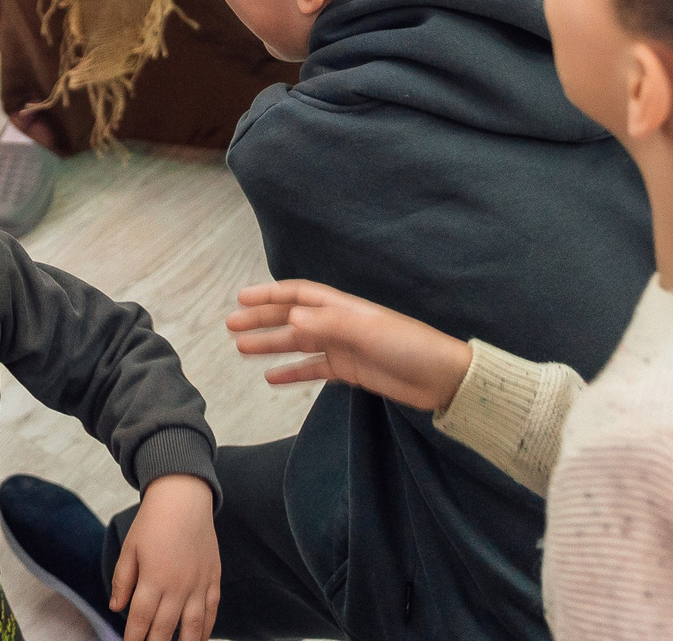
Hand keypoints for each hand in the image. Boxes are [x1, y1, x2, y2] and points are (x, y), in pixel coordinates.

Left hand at [109, 474, 219, 640]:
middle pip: (164, 628)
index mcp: (153, 578)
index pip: (141, 619)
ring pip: (192, 626)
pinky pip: (211, 612)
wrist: (184, 497)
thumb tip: (116, 608)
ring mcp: (198, 583)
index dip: (133, 638)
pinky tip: (198, 639)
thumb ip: (122, 580)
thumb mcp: (130, 548)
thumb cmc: (153, 521)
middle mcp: (177, 585)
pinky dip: (206, 630)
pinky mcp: (213, 578)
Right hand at [228, 280, 474, 414]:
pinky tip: (270, 377)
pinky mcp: (350, 371)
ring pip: (298, 345)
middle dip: (262, 320)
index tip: (241, 298)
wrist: (442, 379)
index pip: (299, 295)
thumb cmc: (409, 346)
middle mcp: (339, 324)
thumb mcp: (367, 332)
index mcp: (343, 307)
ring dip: (270, 345)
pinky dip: (292, 372)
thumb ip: (329, 325)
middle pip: (292, 319)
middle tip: (230, 326)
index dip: (270, 295)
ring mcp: (343, 348)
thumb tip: (290, 321)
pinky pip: (313, 370)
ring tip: (241, 349)